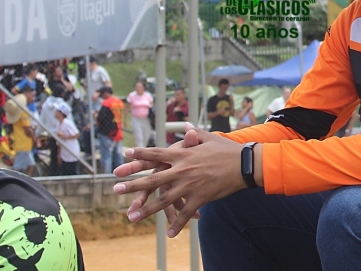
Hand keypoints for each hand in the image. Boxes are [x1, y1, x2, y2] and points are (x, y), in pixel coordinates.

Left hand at [113, 124, 245, 236]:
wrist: (244, 164)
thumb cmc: (227, 149)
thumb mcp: (210, 137)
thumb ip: (195, 133)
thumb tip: (186, 127)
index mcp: (184, 154)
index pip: (157, 153)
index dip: (141, 154)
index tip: (126, 154)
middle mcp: (183, 169)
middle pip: (153, 178)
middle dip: (133, 184)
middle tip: (116, 189)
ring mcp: (190, 184)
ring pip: (164, 199)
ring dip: (146, 210)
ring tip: (131, 217)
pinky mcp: (200, 197)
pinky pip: (186, 212)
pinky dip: (177, 223)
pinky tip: (169, 233)